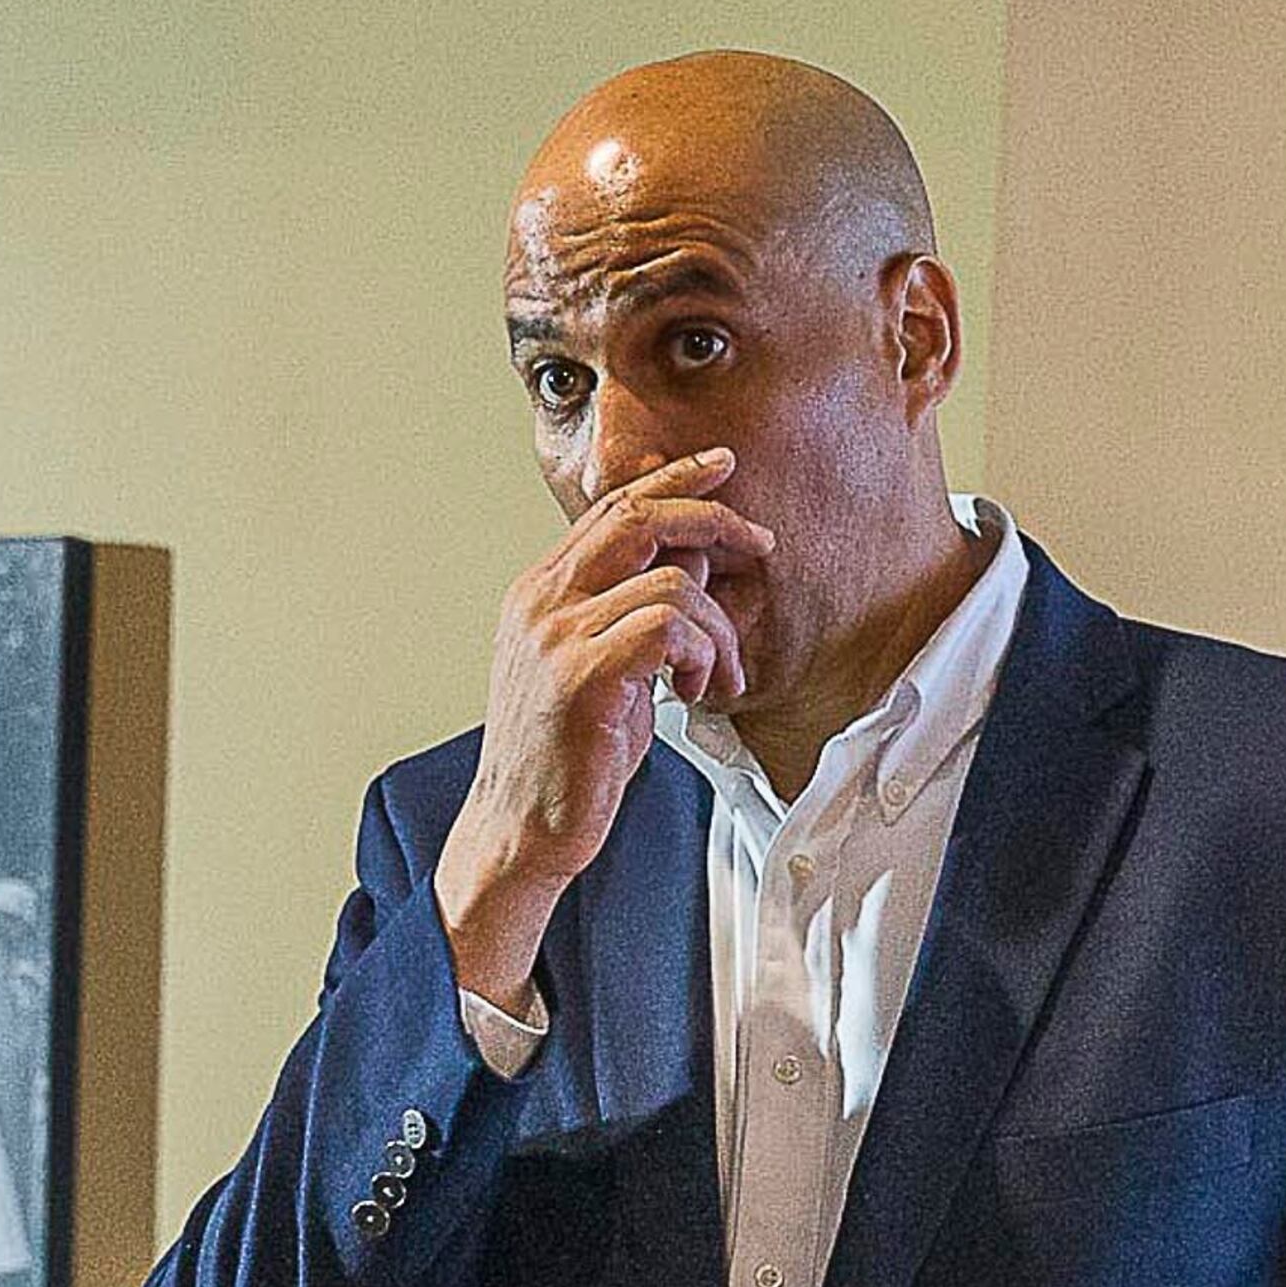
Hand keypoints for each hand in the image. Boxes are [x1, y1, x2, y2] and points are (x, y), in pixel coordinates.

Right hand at [432, 447, 772, 1011]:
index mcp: (541, 592)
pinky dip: (702, 654)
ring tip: (720, 676)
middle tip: (762, 545)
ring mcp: (556, 637)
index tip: (723, 462)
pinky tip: (697, 691)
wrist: (523, 824)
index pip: (611, 509)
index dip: (673, 478)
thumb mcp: (605, 665)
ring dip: (719, 629)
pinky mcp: (582, 677)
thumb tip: (696, 563)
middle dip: (713, 519)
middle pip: (638, 520)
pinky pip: (668, 629)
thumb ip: (635, 610)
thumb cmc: (571, 752)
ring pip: (671, 584)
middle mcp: (541, 602)